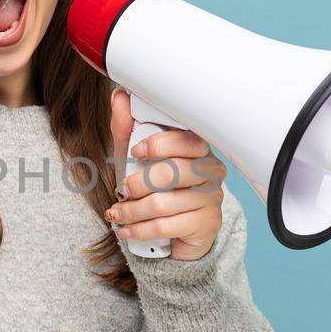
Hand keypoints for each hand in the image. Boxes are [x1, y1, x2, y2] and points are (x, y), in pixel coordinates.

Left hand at [104, 89, 226, 261]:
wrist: (174, 234)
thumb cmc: (157, 191)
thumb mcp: (136, 160)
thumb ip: (127, 129)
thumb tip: (119, 97)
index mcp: (198, 150)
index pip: (187, 140)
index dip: (159, 144)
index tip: (136, 152)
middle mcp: (211, 171)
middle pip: (173, 172)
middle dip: (138, 183)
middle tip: (122, 190)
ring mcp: (212, 199)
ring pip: (164, 203)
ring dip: (132, 210)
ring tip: (118, 213)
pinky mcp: (207, 224)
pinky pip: (166, 226)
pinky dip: (139, 229)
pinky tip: (126, 229)